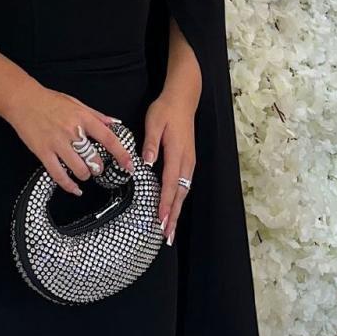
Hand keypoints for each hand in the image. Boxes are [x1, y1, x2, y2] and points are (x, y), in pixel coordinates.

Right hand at [3, 83, 134, 196]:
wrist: (23, 100)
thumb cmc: (50, 100)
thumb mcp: (76, 103)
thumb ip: (96, 115)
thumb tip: (114, 123)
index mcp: (83, 118)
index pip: (108, 139)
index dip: (121, 154)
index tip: (129, 165)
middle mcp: (72, 131)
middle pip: (94, 159)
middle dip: (98, 167)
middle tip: (97, 167)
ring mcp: (57, 143)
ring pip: (79, 169)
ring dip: (85, 175)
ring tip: (84, 173)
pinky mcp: (43, 152)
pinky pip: (58, 174)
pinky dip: (68, 185)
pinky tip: (74, 189)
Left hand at [141, 95, 195, 245]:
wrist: (183, 99)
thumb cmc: (166, 110)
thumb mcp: (154, 122)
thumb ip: (151, 143)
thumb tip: (147, 162)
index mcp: (176, 153)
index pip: (170, 183)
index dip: (165, 203)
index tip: (160, 220)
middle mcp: (186, 161)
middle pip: (180, 194)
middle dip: (173, 216)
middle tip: (166, 236)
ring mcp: (189, 162)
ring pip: (184, 191)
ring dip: (177, 211)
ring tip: (170, 230)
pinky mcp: (188, 160)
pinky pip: (184, 185)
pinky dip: (179, 200)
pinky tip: (174, 209)